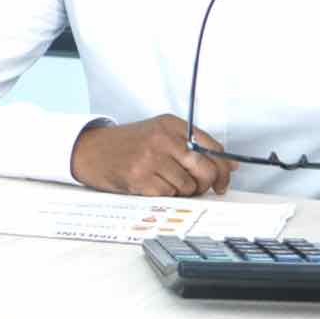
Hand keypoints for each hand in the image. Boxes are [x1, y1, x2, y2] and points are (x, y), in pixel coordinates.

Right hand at [69, 115, 231, 196]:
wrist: (90, 150)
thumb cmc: (127, 145)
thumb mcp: (159, 133)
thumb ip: (192, 145)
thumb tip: (229, 166)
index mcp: (170, 124)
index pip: (212, 147)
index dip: (223, 168)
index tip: (223, 179)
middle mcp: (162, 138)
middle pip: (205, 169)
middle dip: (207, 184)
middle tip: (199, 187)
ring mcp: (150, 158)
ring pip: (188, 186)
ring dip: (182, 191)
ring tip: (166, 182)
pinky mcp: (140, 177)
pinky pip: (169, 194)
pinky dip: (164, 194)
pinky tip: (151, 184)